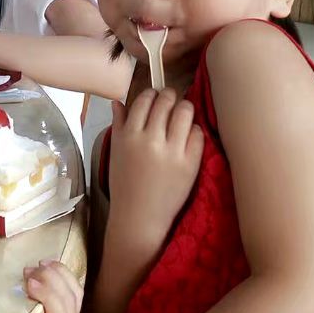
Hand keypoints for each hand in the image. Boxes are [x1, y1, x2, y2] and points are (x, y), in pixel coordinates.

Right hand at [107, 89, 203, 256]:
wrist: (139, 217)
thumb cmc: (124, 184)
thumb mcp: (115, 152)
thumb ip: (118, 124)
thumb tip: (119, 101)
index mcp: (129, 135)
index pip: (144, 100)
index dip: (151, 94)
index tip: (155, 96)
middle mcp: (151, 140)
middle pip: (166, 102)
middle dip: (170, 97)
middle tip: (171, 101)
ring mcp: (172, 152)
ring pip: (185, 112)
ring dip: (184, 108)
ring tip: (182, 113)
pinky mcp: (190, 164)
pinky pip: (197, 134)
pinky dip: (194, 130)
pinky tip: (188, 135)